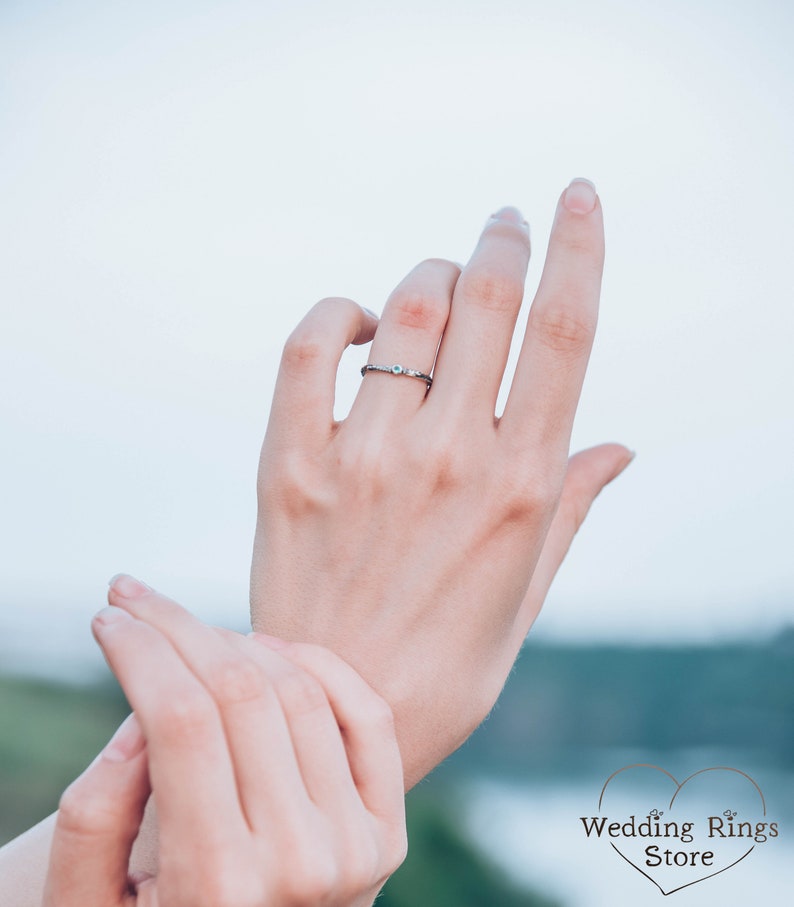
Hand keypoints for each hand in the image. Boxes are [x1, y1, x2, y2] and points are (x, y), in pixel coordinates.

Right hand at [44, 576, 405, 906]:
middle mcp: (299, 866)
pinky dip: (320, 665)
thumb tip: (142, 716)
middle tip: (136, 599)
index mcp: (215, 887)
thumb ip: (93, 820)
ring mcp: (356, 848)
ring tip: (194, 634)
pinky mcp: (389, 834)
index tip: (109, 617)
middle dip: (179, 629)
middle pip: (241, 693)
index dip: (140, 651)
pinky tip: (268, 649)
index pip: (181, 721)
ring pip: (301, 691)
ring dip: (240, 640)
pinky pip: (367, 715)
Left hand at [250, 181, 632, 785]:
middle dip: (502, 241)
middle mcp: (450, 461)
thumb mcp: (527, 592)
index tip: (577, 198)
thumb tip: (623, 444)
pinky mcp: (291, 467)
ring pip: (407, 315)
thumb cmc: (444, 661)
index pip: (565, 333)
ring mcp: (366, 461)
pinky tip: (360, 328)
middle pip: (486, 300)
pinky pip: (310, 351)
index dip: (578, 248)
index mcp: (522, 487)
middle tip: (503, 223)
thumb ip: (572, 505)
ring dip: (430, 279)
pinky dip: (338, 317)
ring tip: (437, 287)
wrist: (334, 714)